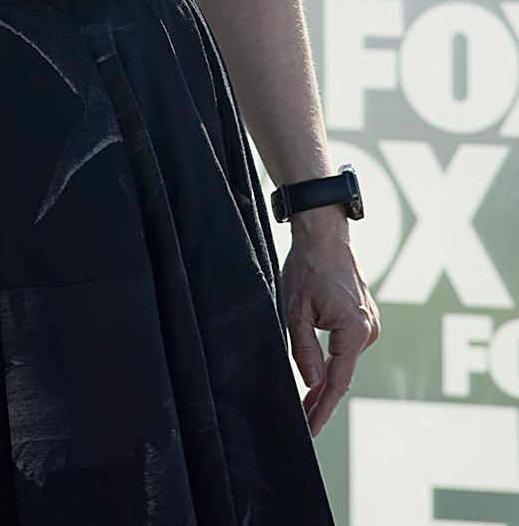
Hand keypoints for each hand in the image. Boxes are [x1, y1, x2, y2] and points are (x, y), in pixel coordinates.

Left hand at [281, 208, 379, 436]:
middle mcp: (369, 330)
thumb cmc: (308, 267)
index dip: (322, 408)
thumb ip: (304, 350)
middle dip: (323, 399)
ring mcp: (370, 323)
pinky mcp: (365, 318)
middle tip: (304, 423)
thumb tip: (311, 383)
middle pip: (343, 374)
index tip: (310, 430)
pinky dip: (333, 362)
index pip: (337, 381)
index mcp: (355, 329)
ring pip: (344, 361)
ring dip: (327, 380)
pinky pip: (347, 348)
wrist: (325, 234)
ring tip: (307, 404)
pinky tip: (318, 376)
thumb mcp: (295, 311)